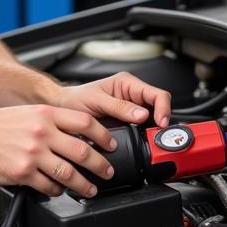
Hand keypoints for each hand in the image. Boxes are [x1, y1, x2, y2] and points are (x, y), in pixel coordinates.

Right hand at [0, 104, 117, 197]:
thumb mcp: (27, 113)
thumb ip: (51, 121)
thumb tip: (76, 133)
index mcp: (45, 114)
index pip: (85, 122)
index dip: (102, 135)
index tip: (110, 144)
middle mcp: (42, 132)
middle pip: (82, 151)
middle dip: (100, 165)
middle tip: (107, 171)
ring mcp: (32, 153)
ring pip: (69, 173)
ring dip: (84, 184)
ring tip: (90, 189)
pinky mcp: (22, 173)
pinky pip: (48, 186)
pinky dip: (57, 191)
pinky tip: (59, 191)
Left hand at [51, 71, 172, 129]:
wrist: (63, 109)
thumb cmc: (75, 99)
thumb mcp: (96, 100)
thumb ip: (119, 106)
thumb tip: (142, 115)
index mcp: (127, 83)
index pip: (156, 94)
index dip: (163, 109)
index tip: (161, 123)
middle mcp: (132, 95)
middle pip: (159, 107)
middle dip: (161, 122)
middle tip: (158, 136)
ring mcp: (131, 111)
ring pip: (154, 120)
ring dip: (154, 131)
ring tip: (152, 141)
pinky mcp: (127, 124)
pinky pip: (143, 130)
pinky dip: (145, 137)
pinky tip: (143, 143)